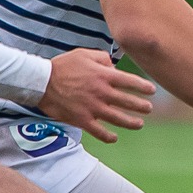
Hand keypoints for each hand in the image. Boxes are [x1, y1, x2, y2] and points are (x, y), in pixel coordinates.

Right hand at [38, 49, 156, 143]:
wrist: (40, 82)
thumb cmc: (63, 66)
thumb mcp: (84, 54)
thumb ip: (103, 58)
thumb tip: (114, 67)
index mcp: (104, 76)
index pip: (132, 82)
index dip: (144, 87)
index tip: (152, 91)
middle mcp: (102, 93)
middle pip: (129, 102)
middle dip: (142, 106)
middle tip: (149, 108)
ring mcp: (93, 108)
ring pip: (119, 119)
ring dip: (132, 123)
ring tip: (139, 124)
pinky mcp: (82, 119)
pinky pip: (99, 132)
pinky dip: (108, 136)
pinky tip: (114, 137)